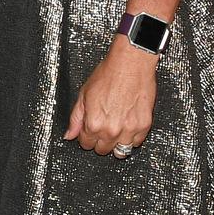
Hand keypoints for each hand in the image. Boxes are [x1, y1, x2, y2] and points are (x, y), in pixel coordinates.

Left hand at [65, 39, 156, 156]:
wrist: (131, 63)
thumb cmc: (108, 74)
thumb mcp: (84, 94)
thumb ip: (75, 118)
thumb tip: (69, 135)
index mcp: (93, 123)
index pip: (86, 144)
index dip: (86, 136)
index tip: (90, 128)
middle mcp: (111, 130)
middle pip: (102, 150)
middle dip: (100, 140)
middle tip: (103, 126)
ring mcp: (129, 130)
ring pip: (120, 151)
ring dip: (117, 142)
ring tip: (116, 128)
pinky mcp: (144, 126)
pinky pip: (137, 142)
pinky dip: (132, 137)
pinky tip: (128, 125)